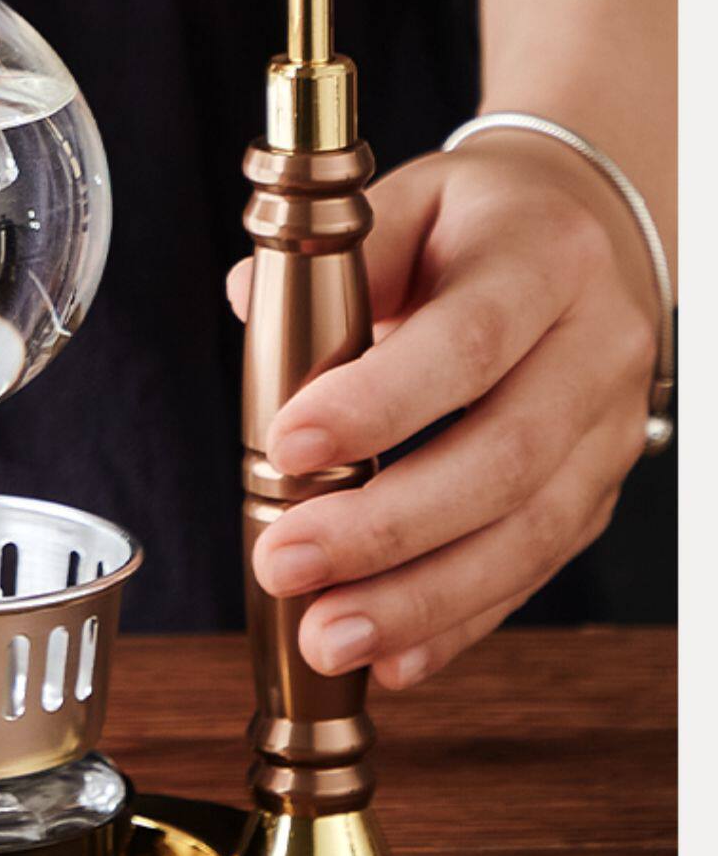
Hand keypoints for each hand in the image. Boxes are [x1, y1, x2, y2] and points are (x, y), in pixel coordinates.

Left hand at [228, 131, 657, 688]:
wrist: (585, 233)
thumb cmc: (479, 223)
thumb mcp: (413, 200)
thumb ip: (337, 253)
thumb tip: (247, 301)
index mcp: (543, 257)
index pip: (468, 340)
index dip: (378, 404)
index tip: (287, 446)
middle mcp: (595, 348)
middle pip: (502, 458)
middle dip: (386, 527)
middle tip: (287, 561)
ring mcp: (607, 431)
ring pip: (527, 535)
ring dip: (420, 600)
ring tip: (328, 634)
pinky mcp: (597, 493)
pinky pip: (532, 572)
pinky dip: (458, 622)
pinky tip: (392, 656)